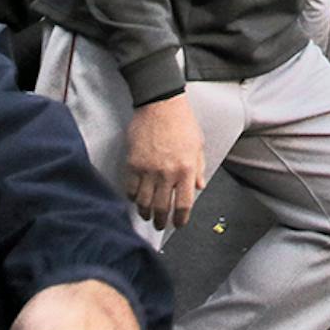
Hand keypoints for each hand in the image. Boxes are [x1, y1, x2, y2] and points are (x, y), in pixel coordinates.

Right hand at [125, 95, 204, 231]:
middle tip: (159, 225)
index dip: (180, 219)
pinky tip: (136, 199)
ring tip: (147, 215)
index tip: (178, 224)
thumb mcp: (198, 144)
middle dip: (160, 221)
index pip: (184, 204)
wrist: (160, 104)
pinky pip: (130, 189)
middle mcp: (167, 173)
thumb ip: (199, 168)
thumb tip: (199, 186)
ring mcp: (148, 170)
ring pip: (144, 203)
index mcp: (187, 169)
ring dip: (145, 213)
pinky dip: (132, 198)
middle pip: (162, 208)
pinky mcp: (133, 164)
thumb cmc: (181, 121)